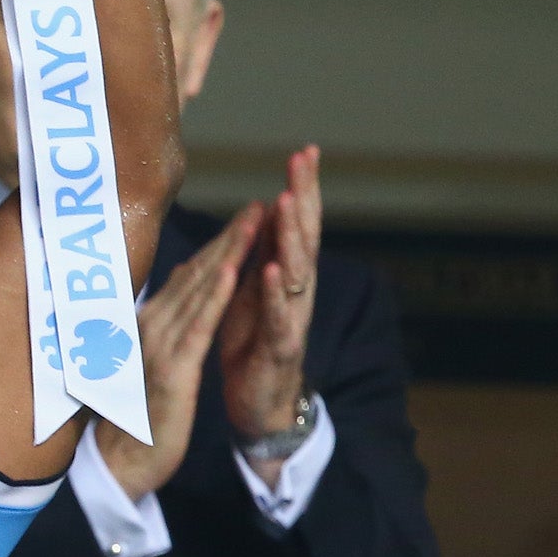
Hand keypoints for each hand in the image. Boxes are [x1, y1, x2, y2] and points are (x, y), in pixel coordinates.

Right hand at [97, 205, 260, 500]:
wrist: (120, 460)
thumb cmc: (132, 414)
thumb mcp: (147, 359)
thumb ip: (160, 321)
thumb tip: (173, 284)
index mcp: (147, 322)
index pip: (188, 276)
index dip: (219, 244)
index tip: (245, 217)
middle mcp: (150, 324)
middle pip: (196, 274)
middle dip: (230, 238)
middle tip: (257, 205)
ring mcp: (159, 344)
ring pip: (199, 291)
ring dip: (228, 253)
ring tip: (254, 223)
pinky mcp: (173, 369)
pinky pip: (198, 326)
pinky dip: (215, 297)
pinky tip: (232, 272)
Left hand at [217, 145, 322, 469]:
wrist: (261, 406)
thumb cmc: (254, 344)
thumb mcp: (253, 292)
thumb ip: (258, 255)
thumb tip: (260, 211)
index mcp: (285, 275)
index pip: (295, 224)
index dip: (301, 188)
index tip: (304, 150)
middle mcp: (295, 292)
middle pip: (304, 238)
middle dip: (304, 198)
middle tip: (302, 161)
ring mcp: (291, 319)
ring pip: (296, 272)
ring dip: (291, 236)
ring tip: (287, 201)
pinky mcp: (279, 349)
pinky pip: (280, 318)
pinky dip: (276, 293)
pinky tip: (273, 269)